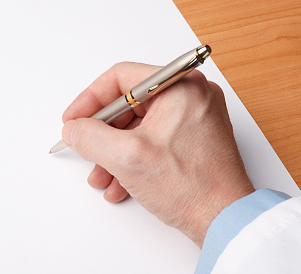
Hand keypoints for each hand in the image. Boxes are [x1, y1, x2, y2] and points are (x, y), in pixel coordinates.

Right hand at [61, 62, 253, 246]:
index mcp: (180, 86)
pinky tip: (121, 183)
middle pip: (129, 104)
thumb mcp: (127, 158)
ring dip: (115, 151)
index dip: (90, 100)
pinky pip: (154, 139)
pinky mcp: (194, 138)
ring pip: (139, 125)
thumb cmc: (192, 187)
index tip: (74, 119)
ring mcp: (195, 117)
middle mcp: (191, 95)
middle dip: (103, 134)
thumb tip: (75, 129)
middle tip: (86, 149)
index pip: (121, 78)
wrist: (226, 221)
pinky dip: (134, 157)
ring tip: (102, 176)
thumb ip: (91, 137)